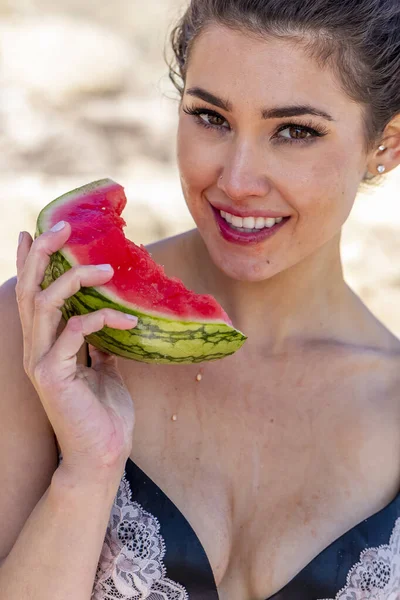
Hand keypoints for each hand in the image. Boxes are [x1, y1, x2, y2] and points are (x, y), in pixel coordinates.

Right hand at [15, 221, 136, 482]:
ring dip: (73, 279)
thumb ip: (99, 344)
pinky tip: (126, 319)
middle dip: (42, 254)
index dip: (31, 262)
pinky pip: (73, 333)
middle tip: (62, 226)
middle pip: (29, 290)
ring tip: (106, 268)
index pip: (33, 295)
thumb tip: (108, 318)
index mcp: (46, 345)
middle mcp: (36, 349)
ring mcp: (40, 362)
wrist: (103, 456)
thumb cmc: (103, 415)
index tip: (36, 231)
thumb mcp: (104, 369)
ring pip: (44, 304)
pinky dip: (100, 319)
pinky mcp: (51, 376)